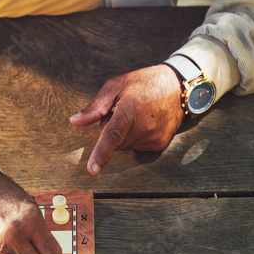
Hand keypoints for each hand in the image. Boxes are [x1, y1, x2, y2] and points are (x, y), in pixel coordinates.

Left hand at [70, 64, 184, 174]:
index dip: (101, 153)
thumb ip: (95, 106)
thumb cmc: (144, 83)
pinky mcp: (159, 145)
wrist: (177, 87)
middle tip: (123, 110)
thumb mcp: (116, 85)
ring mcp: (153, 138)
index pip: (112, 136)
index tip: (92, 170)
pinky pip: (136, 146)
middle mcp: (144, 127)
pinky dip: (135, 137)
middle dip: (111, 128)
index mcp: (130, 109)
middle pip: (114, 141)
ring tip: (137, 114)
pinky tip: (145, 122)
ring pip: (124, 145)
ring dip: (124, 133)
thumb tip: (76, 121)